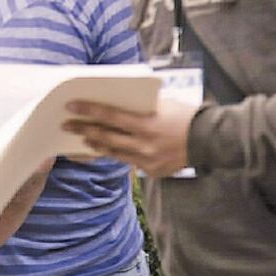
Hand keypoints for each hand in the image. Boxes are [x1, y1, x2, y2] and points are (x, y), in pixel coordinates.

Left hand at [62, 99, 197, 176]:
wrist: (210, 140)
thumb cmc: (185, 115)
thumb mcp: (161, 104)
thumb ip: (138, 107)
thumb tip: (113, 104)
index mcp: (146, 123)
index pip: (109, 116)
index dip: (88, 111)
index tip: (70, 105)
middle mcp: (144, 144)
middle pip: (105, 136)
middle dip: (83, 129)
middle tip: (65, 124)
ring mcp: (147, 160)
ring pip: (113, 152)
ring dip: (95, 144)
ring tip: (82, 138)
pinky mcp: (151, 171)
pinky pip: (128, 162)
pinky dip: (116, 154)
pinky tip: (105, 149)